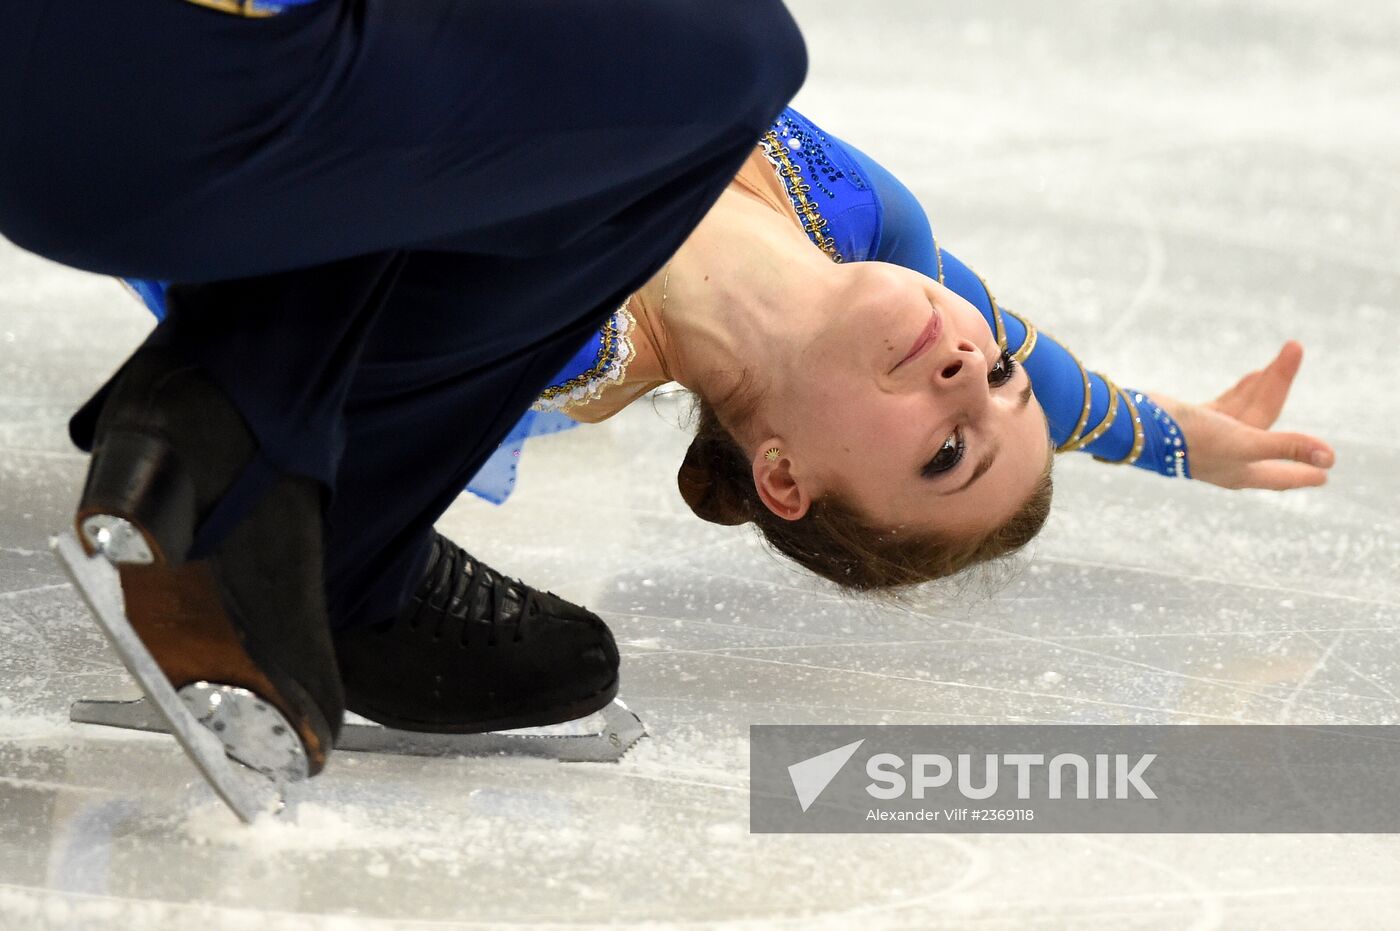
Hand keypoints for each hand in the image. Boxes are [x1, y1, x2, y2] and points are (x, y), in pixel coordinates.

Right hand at [1146, 340, 1334, 489]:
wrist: (1137, 425)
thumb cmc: (1191, 440)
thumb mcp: (1244, 442)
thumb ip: (1286, 447)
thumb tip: (1329, 459)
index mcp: (1242, 470)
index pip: (1282, 473)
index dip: (1304, 472)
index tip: (1324, 476)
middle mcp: (1229, 456)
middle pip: (1267, 421)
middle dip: (1280, 385)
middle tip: (1294, 348)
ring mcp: (1211, 438)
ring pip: (1248, 408)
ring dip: (1264, 380)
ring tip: (1282, 350)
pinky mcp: (1193, 421)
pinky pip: (1227, 404)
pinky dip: (1242, 388)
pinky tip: (1253, 374)